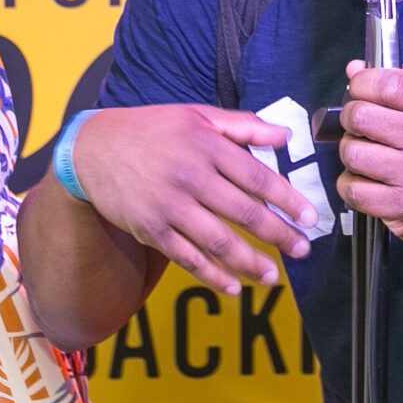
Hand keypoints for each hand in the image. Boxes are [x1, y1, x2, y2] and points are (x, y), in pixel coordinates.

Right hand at [71, 105, 320, 294]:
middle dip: (279, 235)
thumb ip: (242, 126)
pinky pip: (187, 258)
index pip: (257, 176)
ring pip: (219, 241)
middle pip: (245, 212)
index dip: (288, 199)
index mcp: (207, 146)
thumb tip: (285, 134)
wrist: (93, 149)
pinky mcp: (151, 230)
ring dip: (250, 262)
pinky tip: (233, 286)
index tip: (309, 217)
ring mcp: (170, 206)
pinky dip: (212, 275)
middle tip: (302, 249)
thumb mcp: (196, 115)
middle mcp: (191, 177)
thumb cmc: (150, 129)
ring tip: (273, 275)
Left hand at [335, 63, 402, 253]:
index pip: (390, 84)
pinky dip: (351, 185)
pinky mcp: (402, 206)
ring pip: (352, 153)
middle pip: (361, 117)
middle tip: (360, 127)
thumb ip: (399, 85)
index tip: (359, 90)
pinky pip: (353, 189)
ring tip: (365, 156)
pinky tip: (366, 181)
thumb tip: (355, 69)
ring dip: (350, 154)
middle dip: (351, 120)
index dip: (363, 83)